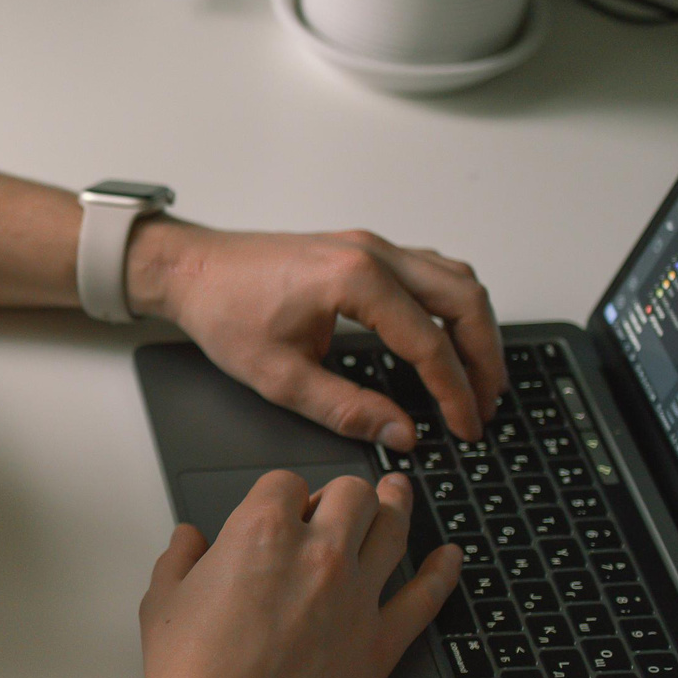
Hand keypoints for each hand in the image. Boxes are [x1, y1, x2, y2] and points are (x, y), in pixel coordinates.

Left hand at [132, 221, 504, 445]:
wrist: (191, 269)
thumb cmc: (224, 311)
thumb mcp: (279, 376)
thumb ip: (345, 408)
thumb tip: (402, 432)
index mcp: (355, 280)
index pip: (429, 344)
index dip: (455, 392)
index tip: (466, 426)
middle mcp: (372, 252)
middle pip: (464, 300)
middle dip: (485, 358)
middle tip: (486, 405)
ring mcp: (371, 245)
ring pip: (455, 279)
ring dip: (475, 328)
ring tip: (478, 378)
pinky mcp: (363, 249)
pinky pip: (431, 271)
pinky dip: (452, 306)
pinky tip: (449, 339)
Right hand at [138, 468, 457, 677]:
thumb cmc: (186, 671)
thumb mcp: (162, 599)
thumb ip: (179, 558)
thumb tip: (188, 539)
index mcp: (261, 531)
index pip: (286, 483)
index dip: (283, 494)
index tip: (282, 510)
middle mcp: (317, 554)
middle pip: (351, 494)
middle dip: (343, 494)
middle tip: (338, 506)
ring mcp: (356, 597)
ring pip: (392, 529)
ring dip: (396, 506)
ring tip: (398, 495)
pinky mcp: (380, 643)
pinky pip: (425, 596)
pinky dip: (442, 571)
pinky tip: (448, 558)